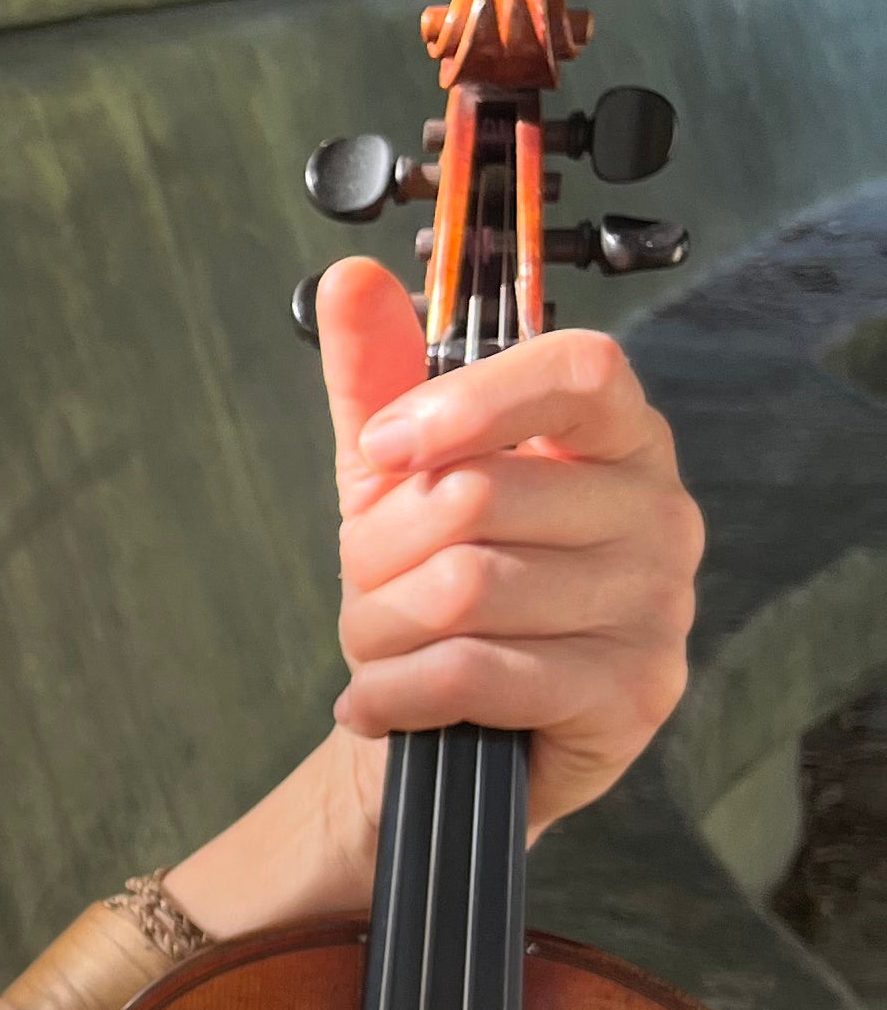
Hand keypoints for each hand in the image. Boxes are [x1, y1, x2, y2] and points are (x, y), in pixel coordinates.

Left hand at [313, 256, 701, 835]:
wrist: (447, 730)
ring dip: (380, 628)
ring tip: (381, 647)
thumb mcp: (397, 476)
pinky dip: (396, 692)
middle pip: (481, 496)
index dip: (470, 401)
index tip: (385, 446)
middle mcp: (658, 512)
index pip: (580, 371)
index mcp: (615, 438)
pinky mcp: (631, 694)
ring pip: (467, 590)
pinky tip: (380, 701)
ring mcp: (658, 606)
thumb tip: (351, 279)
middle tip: (367, 586)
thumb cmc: (436, 587)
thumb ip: (378, 376)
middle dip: (379, 552)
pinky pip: (477, 672)